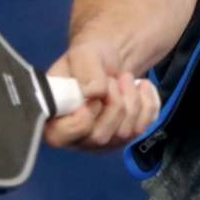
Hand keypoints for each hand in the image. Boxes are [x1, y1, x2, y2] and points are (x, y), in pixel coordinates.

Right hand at [43, 39, 160, 153]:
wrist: (107, 63)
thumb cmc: (88, 61)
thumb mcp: (82, 55)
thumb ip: (84, 72)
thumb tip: (94, 93)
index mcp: (52, 122)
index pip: (61, 136)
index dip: (83, 114)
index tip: (95, 91)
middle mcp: (74, 140)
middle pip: (99, 136)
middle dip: (113, 102)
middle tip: (112, 80)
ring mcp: (100, 144)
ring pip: (124, 133)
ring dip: (131, 99)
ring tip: (124, 78)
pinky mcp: (122, 140)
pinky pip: (142, 128)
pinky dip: (148, 103)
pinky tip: (141, 86)